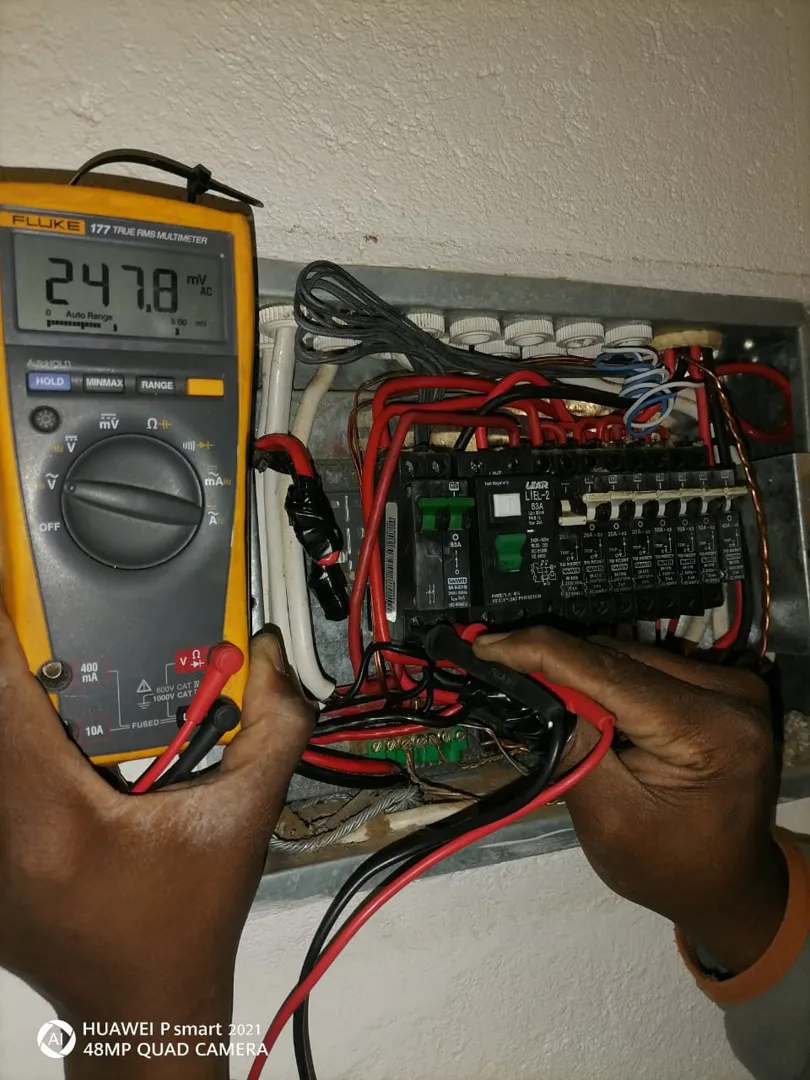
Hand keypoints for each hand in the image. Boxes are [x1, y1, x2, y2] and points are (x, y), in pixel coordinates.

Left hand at [0, 602, 313, 1077]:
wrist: (144, 1004)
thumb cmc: (186, 923)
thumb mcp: (243, 820)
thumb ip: (272, 730)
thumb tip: (268, 657)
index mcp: (52, 817)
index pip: (7, 694)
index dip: (4, 628)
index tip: (13, 578)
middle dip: (14, 658)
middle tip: (42, 614)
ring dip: (13, 698)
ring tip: (56, 674)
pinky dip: (13, 737)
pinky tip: (50, 730)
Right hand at [474, 628, 786, 973]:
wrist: (729, 886)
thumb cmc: (671, 869)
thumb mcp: (611, 821)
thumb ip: (576, 750)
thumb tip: (537, 688)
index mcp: (712, 731)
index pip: (612, 674)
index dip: (544, 653)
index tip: (488, 644)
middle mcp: (731, 694)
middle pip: (620, 658)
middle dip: (554, 661)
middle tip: (495, 662)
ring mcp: (729, 685)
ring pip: (629, 656)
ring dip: (578, 669)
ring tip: (528, 680)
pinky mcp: (718, 686)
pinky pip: (645, 667)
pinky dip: (604, 677)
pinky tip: (573, 693)